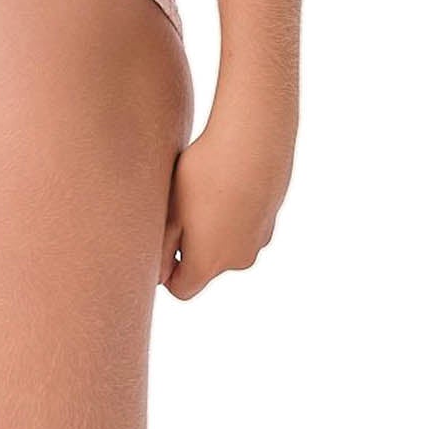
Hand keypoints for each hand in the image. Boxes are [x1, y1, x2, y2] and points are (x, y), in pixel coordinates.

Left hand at [159, 110, 292, 299]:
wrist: (254, 139)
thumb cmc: (203, 174)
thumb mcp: (171, 210)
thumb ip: (160, 249)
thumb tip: (157, 277)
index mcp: (208, 264)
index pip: (182, 289)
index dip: (166, 271)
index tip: (161, 240)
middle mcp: (237, 261)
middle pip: (205, 268)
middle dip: (190, 248)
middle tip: (181, 208)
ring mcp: (259, 241)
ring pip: (226, 246)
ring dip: (214, 230)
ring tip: (206, 193)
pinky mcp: (271, 220)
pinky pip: (245, 228)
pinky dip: (234, 216)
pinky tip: (228, 185)